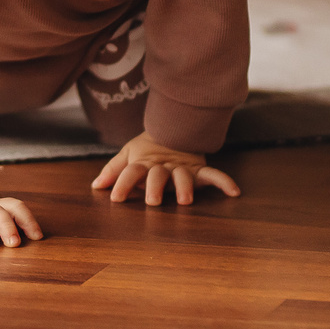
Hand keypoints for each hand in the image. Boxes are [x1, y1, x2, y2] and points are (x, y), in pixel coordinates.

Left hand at [91, 134, 239, 207]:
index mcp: (144, 163)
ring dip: (184, 187)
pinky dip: (224, 182)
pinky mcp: (199, 170)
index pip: (131, 172)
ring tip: (186, 200)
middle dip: (155, 187)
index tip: (115, 198)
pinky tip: (234, 192)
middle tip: (152, 201)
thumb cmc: (149, 148)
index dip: (121, 183)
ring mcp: (182, 168)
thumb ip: (113, 170)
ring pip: (183, 176)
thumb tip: (95, 186)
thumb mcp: (129, 155)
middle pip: (157, 175)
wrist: (175, 127)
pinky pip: (213, 175)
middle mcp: (163, 166)